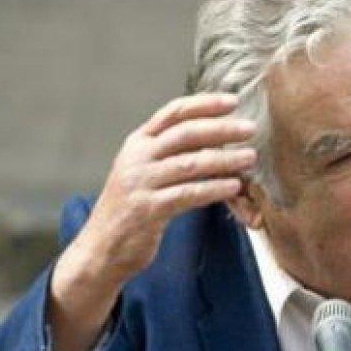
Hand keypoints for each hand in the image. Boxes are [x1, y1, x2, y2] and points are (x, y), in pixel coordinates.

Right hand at [47, 93, 257, 350]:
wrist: (100, 249)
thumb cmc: (132, 210)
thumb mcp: (146, 173)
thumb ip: (172, 154)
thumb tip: (217, 139)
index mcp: (138, 143)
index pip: (173, 112)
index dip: (204, 104)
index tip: (232, 101)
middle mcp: (137, 157)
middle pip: (185, 134)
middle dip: (221, 129)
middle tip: (250, 129)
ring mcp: (140, 183)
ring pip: (190, 164)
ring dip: (224, 160)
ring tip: (249, 158)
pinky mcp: (147, 209)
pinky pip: (188, 194)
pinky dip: (214, 189)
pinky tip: (234, 187)